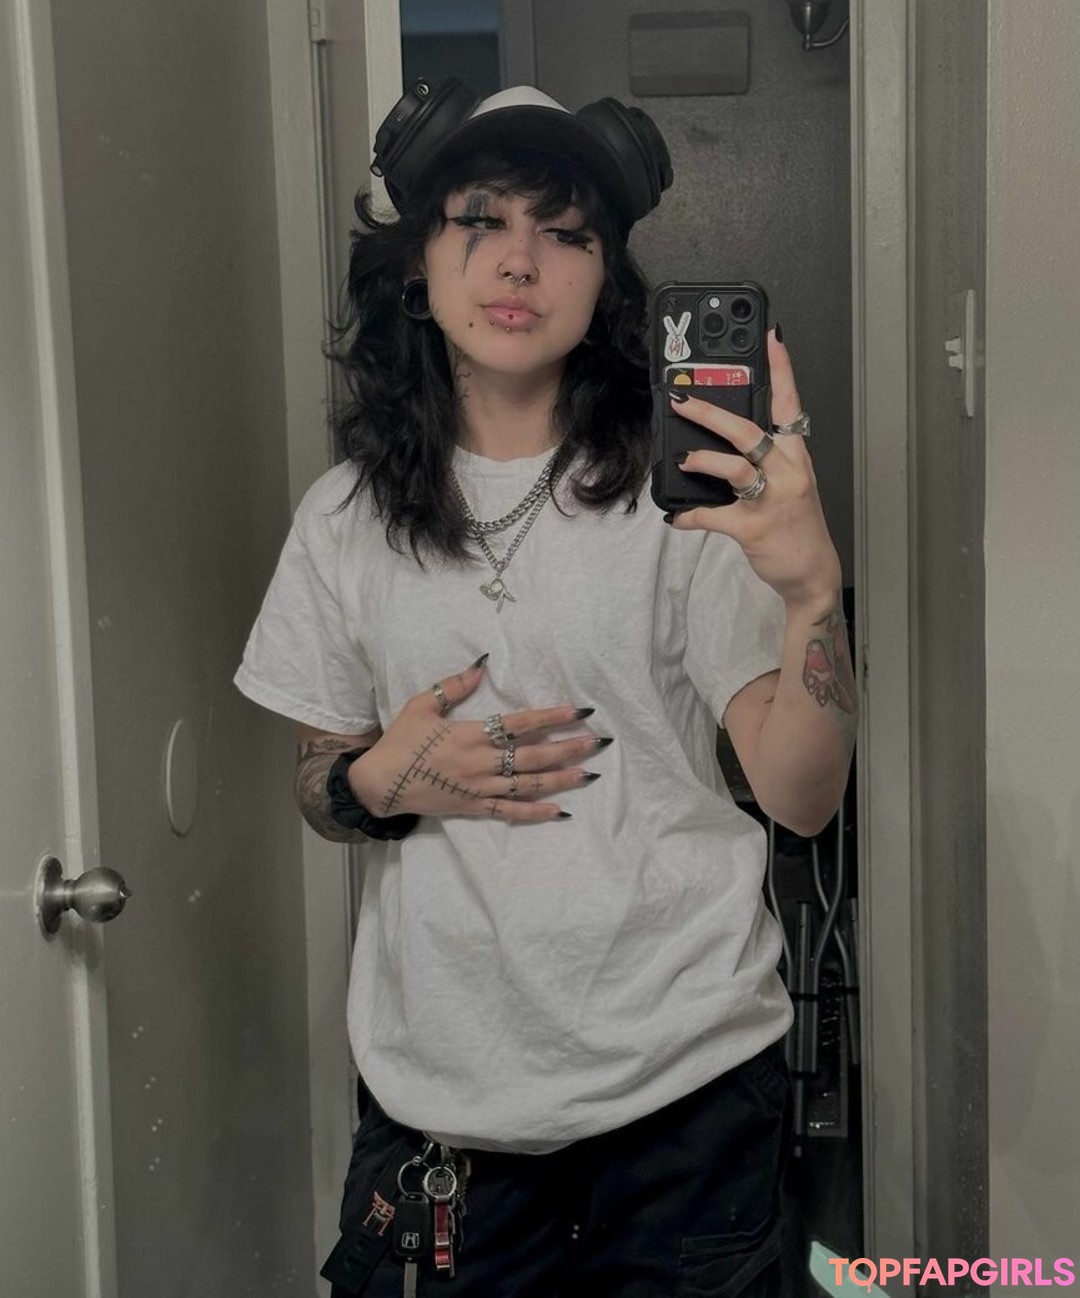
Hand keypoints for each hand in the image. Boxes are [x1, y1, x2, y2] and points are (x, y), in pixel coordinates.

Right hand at [348, 656, 607, 822]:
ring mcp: (480, 788)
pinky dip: (535, 813)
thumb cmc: (401, 741)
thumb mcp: (422, 705)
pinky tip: (560, 810)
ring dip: (561, 779)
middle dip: (568, 748)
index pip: (520, 724)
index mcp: (472, 734)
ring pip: (529, 784)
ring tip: (589, 773)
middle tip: (597, 742)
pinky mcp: (474, 808)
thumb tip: (483, 662)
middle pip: (534, 755)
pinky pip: (510, 813)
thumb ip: (454, 686)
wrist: (380, 783)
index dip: (551, 716)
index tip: (578, 711)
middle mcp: (482, 763)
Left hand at [664, 328, 841, 608]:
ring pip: (737, 468)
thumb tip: (720, 440)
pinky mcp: (754, 529)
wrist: (811, 572)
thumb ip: (762, 462)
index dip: (782, 370)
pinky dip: (690, 516)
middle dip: (713, 414)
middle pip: (751, 432)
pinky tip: (675, 517)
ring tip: (683, 458)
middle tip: (683, 400)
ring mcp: (773, 501)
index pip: (789, 405)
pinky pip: (714, 517)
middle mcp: (788, 473)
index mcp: (796, 457)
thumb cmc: (795, 525)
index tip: (772, 338)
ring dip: (705, 459)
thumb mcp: (788, 485)